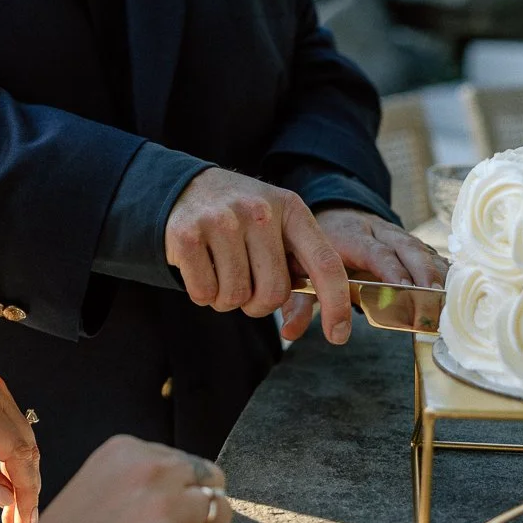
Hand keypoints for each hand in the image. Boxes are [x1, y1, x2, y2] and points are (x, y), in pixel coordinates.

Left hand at [0, 373, 40, 522]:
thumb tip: (6, 496)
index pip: (18, 452)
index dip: (26, 491)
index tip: (24, 521)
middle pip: (26, 445)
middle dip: (27, 488)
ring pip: (23, 440)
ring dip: (22, 477)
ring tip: (13, 512)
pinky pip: (13, 432)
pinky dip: (13, 460)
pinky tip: (8, 486)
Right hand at [36, 437, 232, 522]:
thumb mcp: (91, 495)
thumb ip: (131, 491)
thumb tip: (169, 511)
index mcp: (124, 452)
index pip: (180, 461)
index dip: (177, 494)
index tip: (160, 520)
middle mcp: (149, 470)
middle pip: (209, 481)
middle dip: (199, 511)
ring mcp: (165, 508)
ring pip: (220, 514)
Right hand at [165, 167, 352, 344]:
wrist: (184, 187)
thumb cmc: (240, 216)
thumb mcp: (277, 219)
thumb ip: (301, 257)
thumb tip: (331, 317)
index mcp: (290, 208)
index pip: (325, 263)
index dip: (336, 304)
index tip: (338, 336)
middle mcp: (259, 211)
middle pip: (274, 293)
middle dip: (259, 304)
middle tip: (247, 284)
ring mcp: (221, 221)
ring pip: (236, 298)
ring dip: (227, 299)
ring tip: (221, 270)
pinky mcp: (186, 235)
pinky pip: (204, 294)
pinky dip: (203, 293)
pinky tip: (201, 267)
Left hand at [280, 209, 448, 341]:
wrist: (333, 212)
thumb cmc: (318, 245)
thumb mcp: (301, 267)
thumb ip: (298, 300)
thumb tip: (290, 333)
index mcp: (350, 235)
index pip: (374, 251)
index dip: (392, 271)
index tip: (405, 292)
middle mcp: (378, 231)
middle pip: (407, 248)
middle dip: (422, 274)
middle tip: (433, 299)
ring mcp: (397, 236)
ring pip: (422, 250)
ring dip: (436, 274)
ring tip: (447, 300)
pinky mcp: (410, 243)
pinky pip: (430, 253)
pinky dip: (443, 270)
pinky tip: (454, 289)